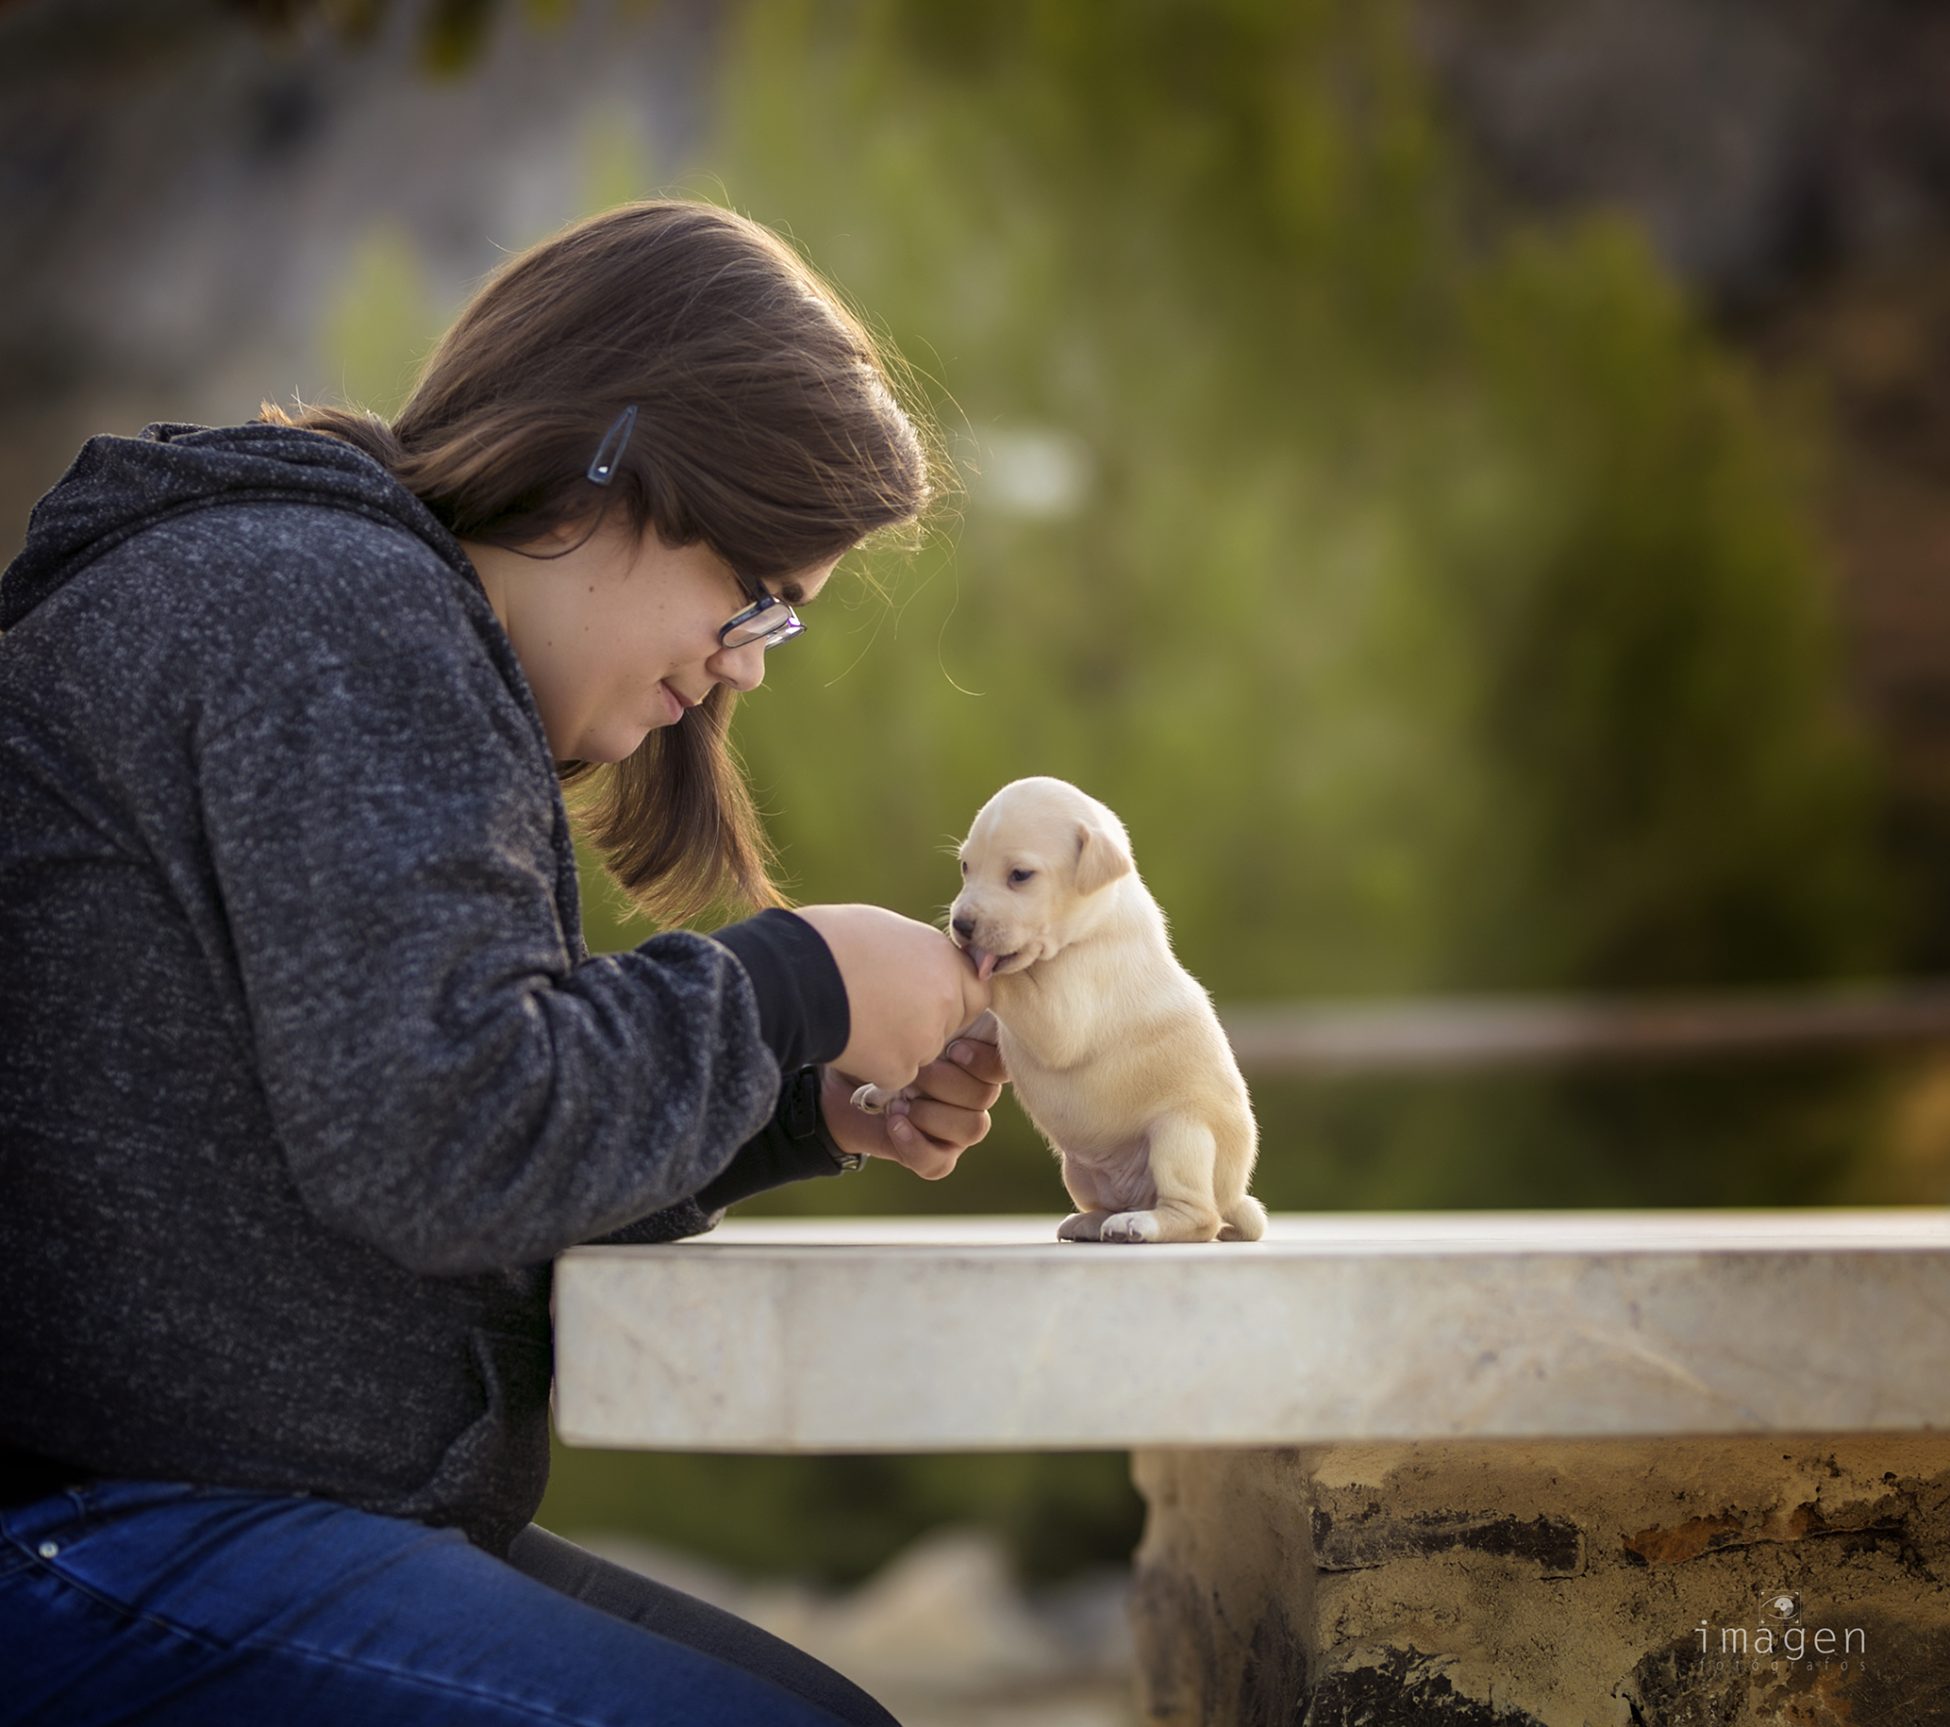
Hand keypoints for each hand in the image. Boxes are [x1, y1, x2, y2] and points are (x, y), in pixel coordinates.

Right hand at [792, 904, 990, 1090]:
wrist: (792, 977)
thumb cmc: (830, 942)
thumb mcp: (888, 930)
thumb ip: (921, 955)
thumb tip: (927, 965)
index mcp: (946, 960)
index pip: (975, 993)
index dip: (948, 998)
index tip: (917, 994)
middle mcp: (946, 999)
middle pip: (949, 1027)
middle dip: (924, 1026)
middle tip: (882, 1010)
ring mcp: (925, 1037)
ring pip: (922, 1054)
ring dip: (898, 1046)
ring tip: (858, 1018)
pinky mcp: (900, 1067)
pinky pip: (896, 1075)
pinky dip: (875, 1067)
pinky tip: (850, 1039)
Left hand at [822, 1016, 1008, 1179]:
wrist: (834, 1087)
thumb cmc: (873, 1046)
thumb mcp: (904, 1023)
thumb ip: (941, 1016)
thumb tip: (969, 995)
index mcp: (971, 1059)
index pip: (1002, 1065)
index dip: (984, 1060)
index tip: (953, 1049)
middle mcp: (971, 1094)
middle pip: (986, 1095)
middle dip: (945, 1083)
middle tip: (913, 1073)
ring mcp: (956, 1127)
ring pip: (973, 1128)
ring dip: (932, 1114)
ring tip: (898, 1102)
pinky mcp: (934, 1155)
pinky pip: (941, 1162)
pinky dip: (915, 1145)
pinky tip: (894, 1124)